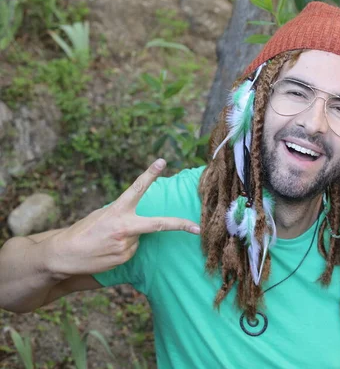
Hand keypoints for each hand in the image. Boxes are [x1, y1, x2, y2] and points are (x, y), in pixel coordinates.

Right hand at [45, 159, 200, 279]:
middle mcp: (124, 227)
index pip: (137, 188)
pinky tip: (107, 249)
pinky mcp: (124, 258)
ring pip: (140, 238)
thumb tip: (141, 216)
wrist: (63, 255)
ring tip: (108, 240)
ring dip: (130, 238)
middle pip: (159, 224)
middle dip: (180, 225)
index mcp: (117, 210)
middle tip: (197, 228)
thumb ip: (123, 213)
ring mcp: (125, 245)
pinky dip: (124, 248)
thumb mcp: (101, 215)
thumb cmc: (83, 230)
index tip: (161, 161)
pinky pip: (133, 250)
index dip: (150, 174)